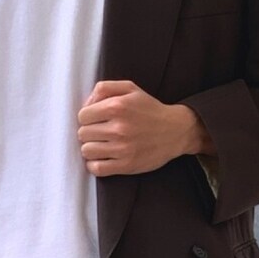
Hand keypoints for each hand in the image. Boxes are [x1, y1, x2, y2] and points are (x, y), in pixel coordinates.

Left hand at [76, 79, 210, 175]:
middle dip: (89, 133)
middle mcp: (119, 127)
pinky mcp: (126, 165)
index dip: (87, 118)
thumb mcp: (130, 89)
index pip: (82, 116)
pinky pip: (97, 169)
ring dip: (91, 149)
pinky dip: (95, 165)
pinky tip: (103, 159)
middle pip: (83, 134)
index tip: (95, 120)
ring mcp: (122, 148)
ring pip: (87, 151)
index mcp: (118, 106)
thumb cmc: (150, 110)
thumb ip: (104, 88)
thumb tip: (86, 104)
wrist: (175, 131)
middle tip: (100, 133)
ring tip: (102, 145)